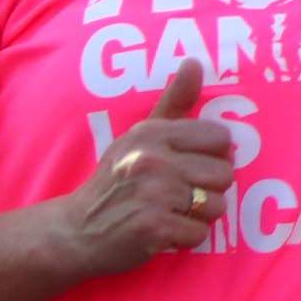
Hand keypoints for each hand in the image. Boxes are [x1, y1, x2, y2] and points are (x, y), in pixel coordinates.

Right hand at [58, 62, 235, 275]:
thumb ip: (174, 102)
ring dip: (198, 216)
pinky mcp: (153, 227)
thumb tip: (194, 62)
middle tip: (177, 195)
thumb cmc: (116, 181)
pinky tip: (162, 231)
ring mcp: (153, 193)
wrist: (76, 229)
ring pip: (217, 206)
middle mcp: (153, 159)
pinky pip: (199, 233)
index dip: (211, 157)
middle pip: (224, 174)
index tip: (188, 166)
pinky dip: (184, 238)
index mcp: (153, 133)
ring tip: (170, 212)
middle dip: (208, 190)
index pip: (221, 138)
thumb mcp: (139, 136)